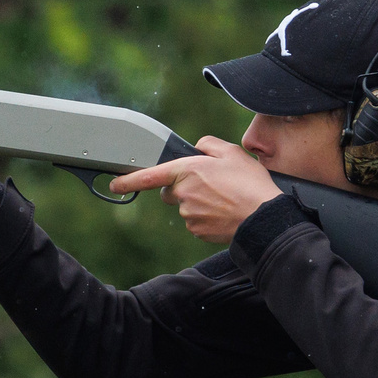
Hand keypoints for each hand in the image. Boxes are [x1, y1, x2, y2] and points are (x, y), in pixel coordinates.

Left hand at [106, 137, 283, 243]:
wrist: (263, 217)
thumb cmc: (250, 184)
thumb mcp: (232, 152)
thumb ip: (208, 145)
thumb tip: (198, 149)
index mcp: (187, 171)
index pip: (149, 176)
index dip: (128, 180)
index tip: (114, 184)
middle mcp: (183, 194)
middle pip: (171, 192)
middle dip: (184, 187)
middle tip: (212, 184)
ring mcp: (189, 215)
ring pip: (186, 207)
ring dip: (199, 202)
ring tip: (226, 198)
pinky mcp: (198, 231)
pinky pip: (196, 222)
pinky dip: (207, 217)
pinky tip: (225, 212)